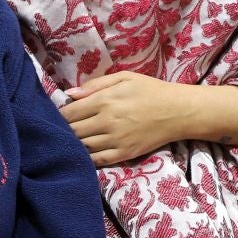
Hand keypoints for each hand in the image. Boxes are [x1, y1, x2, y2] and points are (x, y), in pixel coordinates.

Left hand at [62, 71, 184, 166]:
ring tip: (73, 138)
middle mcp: (107, 122)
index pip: (69, 112)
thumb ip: (95, 84)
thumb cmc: (151, 90)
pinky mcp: (124, 154)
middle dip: (65, 129)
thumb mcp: (124, 77)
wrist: (178, 111)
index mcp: (105, 100)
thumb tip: (69, 94)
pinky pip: (97, 160)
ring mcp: (115, 140)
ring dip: (74, 143)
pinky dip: (86, 158)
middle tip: (64, 127)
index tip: (59, 114)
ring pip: (82, 146)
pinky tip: (84, 152)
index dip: (60, 115)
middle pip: (72, 131)